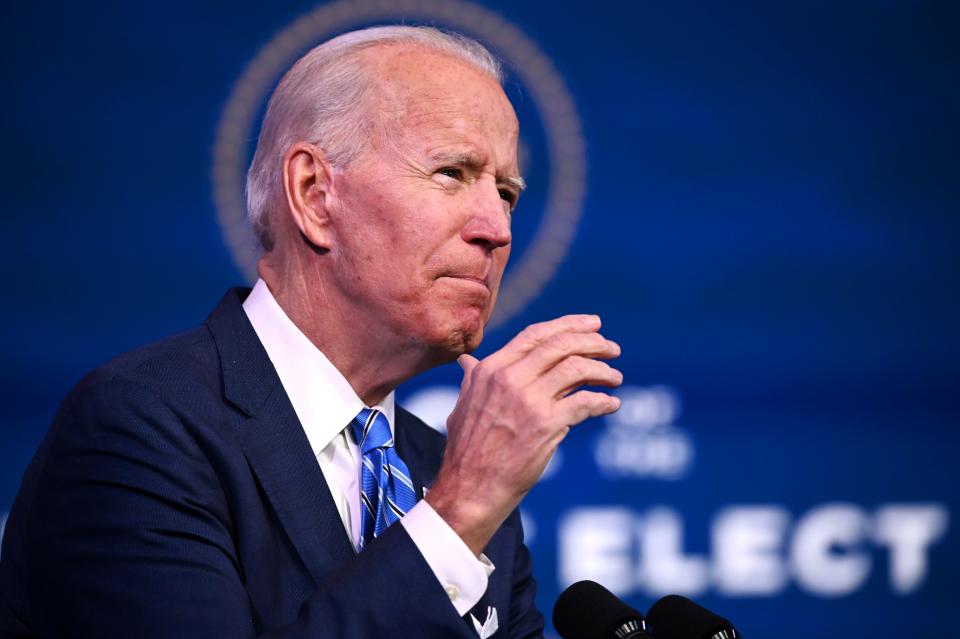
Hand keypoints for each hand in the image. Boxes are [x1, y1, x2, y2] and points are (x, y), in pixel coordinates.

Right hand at [425, 314, 621, 554]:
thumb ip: (473, 378)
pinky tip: (611, 404)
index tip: (592, 324)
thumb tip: (467, 360)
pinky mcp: (546, 425)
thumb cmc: (467, 451)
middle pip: (561, 345)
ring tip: (615, 377)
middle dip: (593, 342)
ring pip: (577, 369)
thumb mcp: (463, 404)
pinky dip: (603, 401)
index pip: (536, 334)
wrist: (469, 489)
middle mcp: (509, 378)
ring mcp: (528, 400)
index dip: (568, 324)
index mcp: (492, 368)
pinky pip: (585, 402)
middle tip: (613, 348)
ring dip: (603, 370)